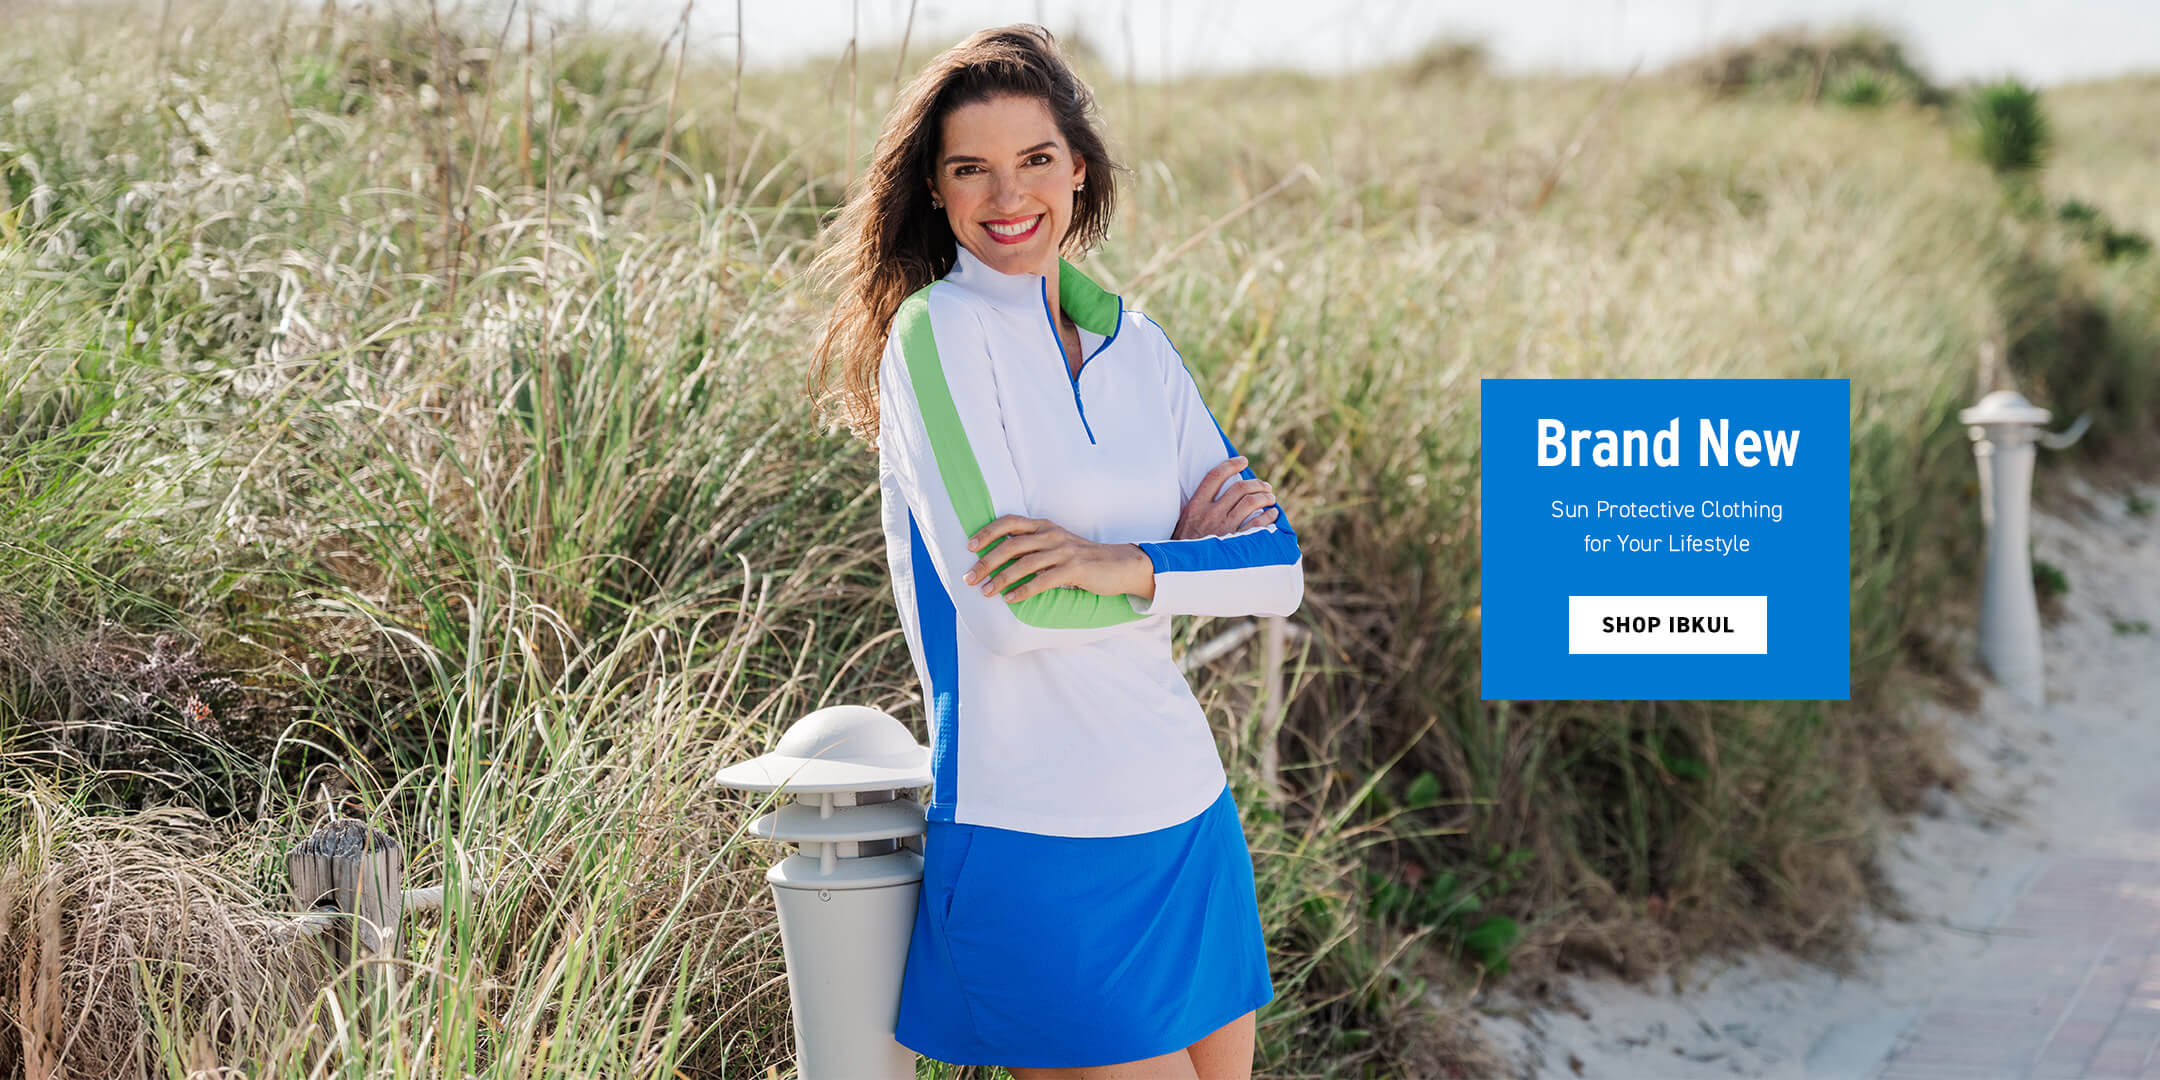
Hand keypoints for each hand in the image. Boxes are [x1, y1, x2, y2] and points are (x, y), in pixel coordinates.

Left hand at [962, 515, 1155, 602]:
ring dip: (1001, 578)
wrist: (1119, 565)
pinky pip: (1043, 580)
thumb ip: (1032, 547)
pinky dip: (1024, 590)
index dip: (987, 532)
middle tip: (969, 578)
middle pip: (1011, 544)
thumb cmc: (1082, 558)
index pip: (1010, 522)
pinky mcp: (1074, 569)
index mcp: (1044, 526)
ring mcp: (1063, 551)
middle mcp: (1051, 535)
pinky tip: (1011, 599)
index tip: (969, 546)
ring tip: (986, 592)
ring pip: (1024, 563)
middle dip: (986, 561)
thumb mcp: (1056, 545)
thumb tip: (999, 558)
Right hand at [1174, 456, 1278, 539]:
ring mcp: (1224, 528)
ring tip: (1271, 498)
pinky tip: (1273, 515)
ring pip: (1251, 503)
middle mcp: (1210, 514)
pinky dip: (1269, 517)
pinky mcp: (1235, 543)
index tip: (1242, 461)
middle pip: (1239, 488)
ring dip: (1265, 497)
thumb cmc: (1183, 547)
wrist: (1180, 571)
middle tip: (1265, 486)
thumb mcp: (1183, 523)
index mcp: (1195, 506)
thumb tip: (1216, 493)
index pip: (1214, 476)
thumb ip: (1198, 507)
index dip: (1230, 465)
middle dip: (1256, 483)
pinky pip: (1258, 525)